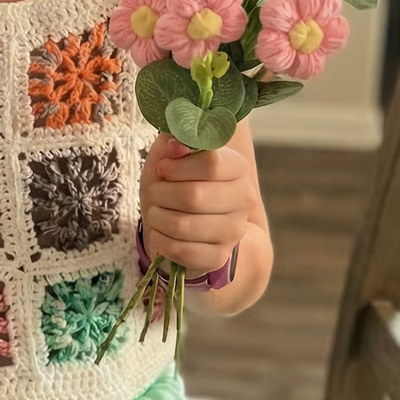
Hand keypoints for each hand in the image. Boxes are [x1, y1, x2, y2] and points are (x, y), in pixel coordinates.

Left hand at [138, 133, 255, 278]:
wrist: (184, 220)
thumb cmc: (175, 181)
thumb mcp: (170, 155)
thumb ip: (173, 142)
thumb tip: (176, 146)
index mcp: (238, 167)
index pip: (211, 163)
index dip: (177, 166)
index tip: (163, 168)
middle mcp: (244, 199)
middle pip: (194, 196)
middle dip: (161, 193)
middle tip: (154, 192)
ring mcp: (234, 231)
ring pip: (183, 225)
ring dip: (157, 217)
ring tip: (156, 211)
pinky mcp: (218, 257)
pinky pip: (181, 251)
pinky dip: (161, 240)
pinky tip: (161, 232)